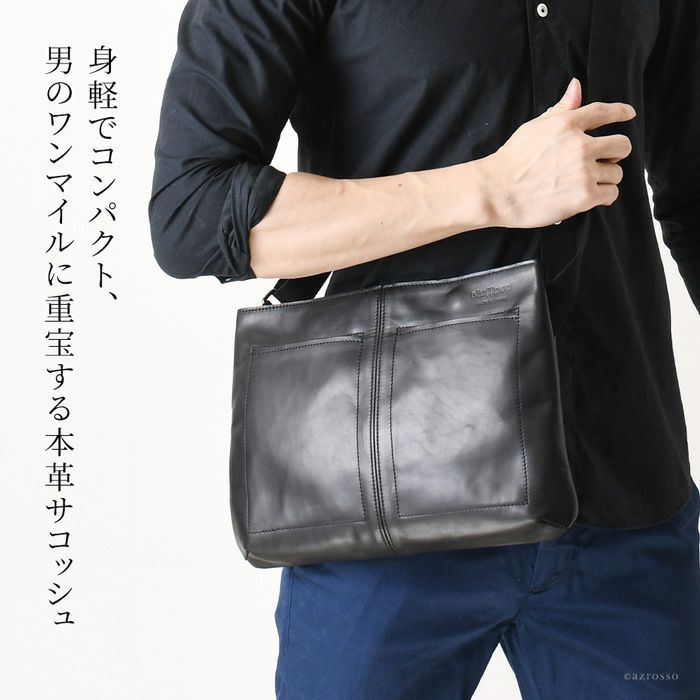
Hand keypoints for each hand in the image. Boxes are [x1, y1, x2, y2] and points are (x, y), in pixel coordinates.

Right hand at [479, 77, 634, 228]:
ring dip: (606, 178)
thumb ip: (560, 109)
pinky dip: (603, 196)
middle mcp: (580, 146)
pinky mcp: (584, 197)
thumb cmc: (510, 161)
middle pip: (622, 145)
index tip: (629, 114)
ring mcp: (584, 172)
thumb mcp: (534, 128)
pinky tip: (591, 196)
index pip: (604, 112)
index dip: (621, 112)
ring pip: (616, 173)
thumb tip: (576, 86)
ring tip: (589, 183)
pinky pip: (610, 194)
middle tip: (606, 160)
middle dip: (617, 153)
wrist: (496, 192)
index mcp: (567, 125)